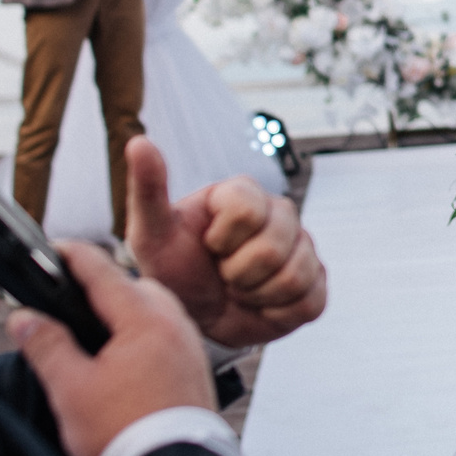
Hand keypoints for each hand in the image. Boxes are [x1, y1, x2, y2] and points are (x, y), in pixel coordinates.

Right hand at [9, 242, 215, 455]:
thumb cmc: (124, 434)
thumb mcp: (71, 389)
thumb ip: (46, 346)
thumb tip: (24, 318)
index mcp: (144, 320)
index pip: (103, 271)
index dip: (74, 256)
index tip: (55, 249)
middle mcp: (175, 325)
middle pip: (134, 287)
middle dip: (103, 286)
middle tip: (71, 296)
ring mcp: (190, 347)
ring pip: (155, 311)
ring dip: (126, 312)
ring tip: (95, 330)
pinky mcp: (197, 371)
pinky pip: (168, 336)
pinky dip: (144, 335)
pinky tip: (126, 359)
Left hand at [126, 137, 325, 347]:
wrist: (197, 314)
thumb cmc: (174, 268)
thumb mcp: (151, 233)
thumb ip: (147, 188)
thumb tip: (139, 142)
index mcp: (244, 193)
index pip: (248, 211)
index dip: (223, 240)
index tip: (207, 245)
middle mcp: (280, 214)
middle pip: (273, 248)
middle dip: (238, 274)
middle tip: (223, 274)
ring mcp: (303, 247)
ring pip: (294, 276)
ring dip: (257, 296)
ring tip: (241, 289)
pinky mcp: (317, 282)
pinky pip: (310, 301)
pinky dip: (278, 313)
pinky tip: (261, 304)